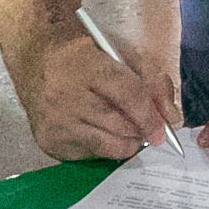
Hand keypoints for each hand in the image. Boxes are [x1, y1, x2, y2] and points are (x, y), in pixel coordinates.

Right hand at [13, 33, 179, 161]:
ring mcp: (55, 121)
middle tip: (148, 131)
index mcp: (87, 66)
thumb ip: (152, 81)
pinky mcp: (48, 140)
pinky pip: (89, 154)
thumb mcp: (123, 54)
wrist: (37, 60)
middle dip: (140, 131)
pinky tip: (99, 130)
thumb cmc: (86, 56)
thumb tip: (171, 117)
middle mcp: (66, 95)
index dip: (150, 116)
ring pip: (106, 146)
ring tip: (128, 132)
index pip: (128, 95)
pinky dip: (102, 147)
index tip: (163, 131)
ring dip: (125, 142)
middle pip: (119, 125)